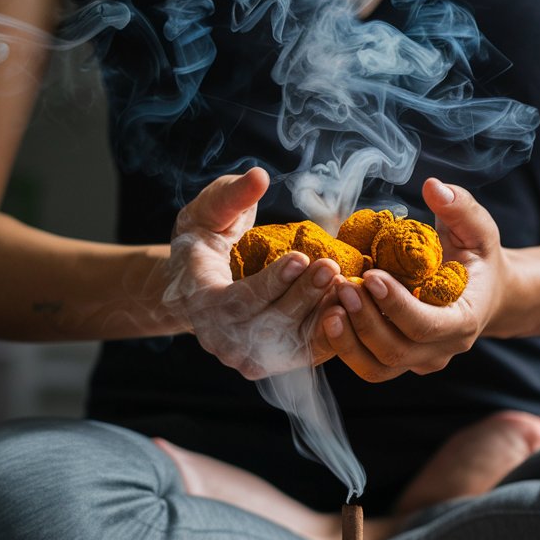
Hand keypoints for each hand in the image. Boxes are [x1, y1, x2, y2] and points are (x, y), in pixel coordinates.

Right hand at [167, 167, 339, 379]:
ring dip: (320, 314)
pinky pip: (305, 352)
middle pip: (268, 326)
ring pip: (291, 343)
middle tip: (331, 267)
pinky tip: (346, 304)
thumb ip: (230, 197)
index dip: (271, 283)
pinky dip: (327, 331)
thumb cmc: (201, 245)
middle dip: (302, 296)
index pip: (238, 302)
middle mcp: (222, 341)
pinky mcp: (273, 364)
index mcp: (200, 305)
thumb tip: (259, 175)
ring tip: (344, 284)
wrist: (194, 290)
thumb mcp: (206, 215)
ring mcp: (248, 358)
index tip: (300, 257)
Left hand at [319, 179, 505, 381]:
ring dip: (347, 340)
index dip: (396, 304)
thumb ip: (461, 208)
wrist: (485, 294)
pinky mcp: (396, 360)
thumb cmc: (479, 258)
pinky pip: (366, 363)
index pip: (427, 326)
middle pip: (396, 351)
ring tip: (327, 305)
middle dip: (364, 321)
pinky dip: (342, 344)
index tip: (370, 274)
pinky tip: (325, 313)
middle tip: (340, 286)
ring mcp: (418, 361)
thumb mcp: (479, 230)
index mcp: (464, 320)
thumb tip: (433, 186)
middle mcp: (440, 350)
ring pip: (376, 368)